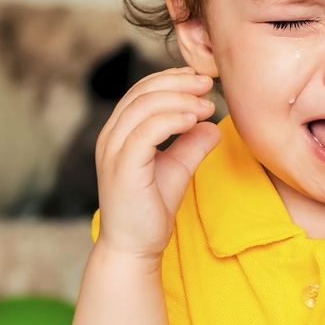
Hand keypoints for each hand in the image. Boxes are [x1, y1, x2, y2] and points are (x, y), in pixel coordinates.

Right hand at [95, 66, 220, 258]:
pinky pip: (145, 132)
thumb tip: (213, 125)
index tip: (201, 79)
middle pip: (142, 92)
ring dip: (179, 100)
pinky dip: (171, 120)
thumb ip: (192, 143)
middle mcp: (111, 137)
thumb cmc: (152, 207)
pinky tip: (193, 121)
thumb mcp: (179, 167)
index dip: (171, 78)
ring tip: (207, 106)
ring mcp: (113, 151)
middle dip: (178, 83)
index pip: (142, 90)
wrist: (136, 245)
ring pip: (143, 107)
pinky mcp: (122, 168)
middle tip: (208, 84)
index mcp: (120, 132)